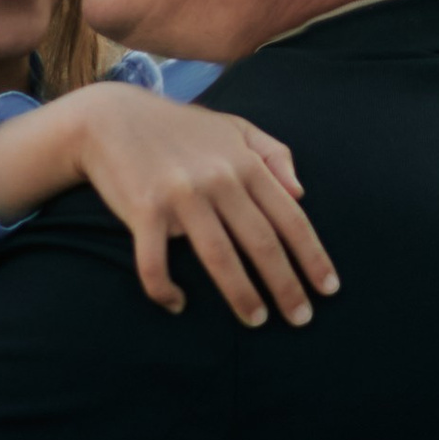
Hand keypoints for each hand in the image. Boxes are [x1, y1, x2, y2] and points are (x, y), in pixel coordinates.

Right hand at [62, 87, 339, 328]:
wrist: (110, 117)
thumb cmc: (178, 127)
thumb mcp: (233, 127)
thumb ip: (273, 153)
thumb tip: (301, 192)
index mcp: (245, 163)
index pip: (290, 218)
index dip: (312, 256)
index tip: (328, 289)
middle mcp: (218, 180)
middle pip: (261, 243)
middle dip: (286, 286)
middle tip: (301, 320)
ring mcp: (180, 195)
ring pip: (219, 256)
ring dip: (241, 294)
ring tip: (256, 322)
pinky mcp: (143, 209)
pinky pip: (155, 261)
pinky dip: (165, 288)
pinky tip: (176, 304)